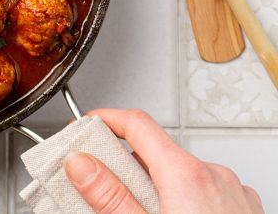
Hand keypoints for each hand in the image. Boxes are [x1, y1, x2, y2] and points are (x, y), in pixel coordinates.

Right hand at [65, 108, 261, 213]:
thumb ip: (109, 196)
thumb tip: (80, 164)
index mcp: (187, 176)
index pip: (137, 124)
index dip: (104, 120)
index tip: (84, 129)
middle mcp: (215, 177)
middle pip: (157, 152)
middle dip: (124, 167)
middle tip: (99, 188)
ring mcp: (234, 194)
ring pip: (181, 175)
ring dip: (154, 187)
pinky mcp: (244, 212)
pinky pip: (205, 192)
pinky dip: (182, 201)